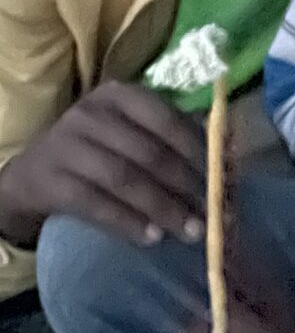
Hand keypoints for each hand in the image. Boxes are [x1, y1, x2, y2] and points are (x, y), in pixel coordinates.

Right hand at [0, 84, 205, 250]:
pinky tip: (151, 237)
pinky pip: (95, 204)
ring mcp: (67, 146)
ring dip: (162, 208)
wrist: (31, 173)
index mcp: (119, 95)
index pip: (165, 118)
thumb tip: (224, 156)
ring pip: (125, 179)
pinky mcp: (50, 181)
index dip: (196, 148)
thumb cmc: (96, 149)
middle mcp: (91, 114)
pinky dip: (127, 222)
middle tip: (210, 213)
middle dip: (184, 185)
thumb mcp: (127, 130)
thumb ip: (167, 136)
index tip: (221, 175)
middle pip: (148, 152)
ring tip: (188, 230)